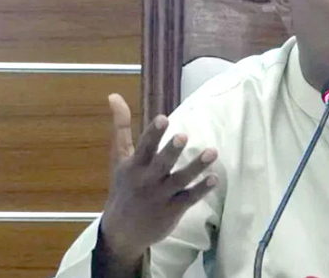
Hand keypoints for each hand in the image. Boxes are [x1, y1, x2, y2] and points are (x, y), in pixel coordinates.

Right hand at [100, 94, 218, 263]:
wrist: (121, 232)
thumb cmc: (124, 188)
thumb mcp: (119, 158)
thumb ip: (121, 127)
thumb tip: (114, 95)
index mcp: (134, 166)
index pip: (144, 147)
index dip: (153, 134)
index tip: (163, 119)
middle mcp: (147, 180)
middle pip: (161, 164)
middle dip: (171, 151)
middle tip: (184, 136)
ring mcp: (161, 196)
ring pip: (180, 180)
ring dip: (196, 167)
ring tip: (213, 152)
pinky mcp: (173, 210)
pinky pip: (189, 198)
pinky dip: (201, 189)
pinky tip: (215, 178)